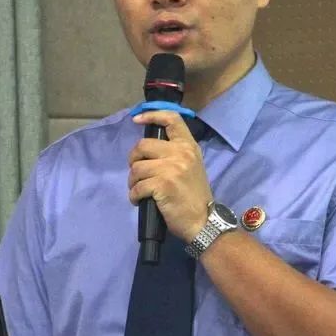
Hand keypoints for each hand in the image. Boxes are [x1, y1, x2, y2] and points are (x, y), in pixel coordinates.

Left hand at [128, 110, 212, 241]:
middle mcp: (180, 153)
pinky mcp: (162, 185)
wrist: (203, 220)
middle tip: (137, 172)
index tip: (137, 119)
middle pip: (143, 145)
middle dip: (133, 160)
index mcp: (188, 146)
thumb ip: (176, 153)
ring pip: (136, 168)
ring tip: (139, 190)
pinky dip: (134, 195)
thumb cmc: (195, 195)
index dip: (151, 115)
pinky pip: (137, 186)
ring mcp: (171, 168)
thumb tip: (149, 148)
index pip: (172, 119)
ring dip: (132, 181)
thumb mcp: (192, 166)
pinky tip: (139, 200)